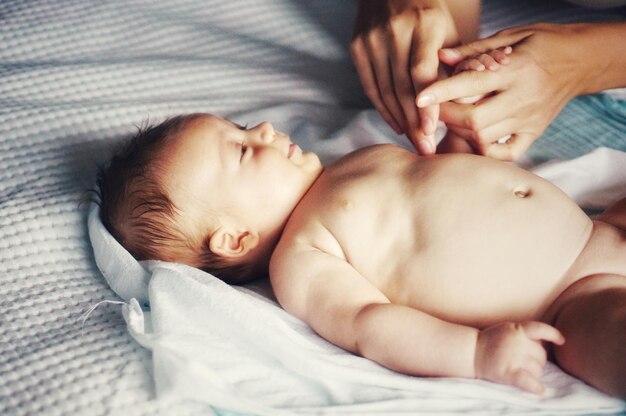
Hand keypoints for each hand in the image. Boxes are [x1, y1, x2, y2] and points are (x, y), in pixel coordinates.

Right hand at [351, 0, 460, 154]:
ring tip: (415, 143)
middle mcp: (394, 31)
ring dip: (400, 121)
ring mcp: (372, 39)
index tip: (431, 132)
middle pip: (403, 87)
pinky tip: (397, 126)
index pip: (422, 72)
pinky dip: (384, 110)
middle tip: (426, 149)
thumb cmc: (430, 14)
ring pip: (385, 91)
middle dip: (414, 122)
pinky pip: (370, 87)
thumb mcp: (449, 31)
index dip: (427, 105)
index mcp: (424, 24)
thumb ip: (456, 64)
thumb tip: (465, 103)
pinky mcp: (357, 47)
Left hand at [416, 24, 589, 159]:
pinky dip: (484, 150)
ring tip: (453, 118)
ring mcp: (529, 120)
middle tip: (435, 108)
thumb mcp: (510, 36)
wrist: (582, 59)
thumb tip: (441, 57)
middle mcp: (523, 98)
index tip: (419, 98)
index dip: (442, 92)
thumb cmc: (542, 43)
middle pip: (473, 119)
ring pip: (483, 138)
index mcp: (516, 70)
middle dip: (446, 116)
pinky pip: (505, 153)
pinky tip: (474, 137)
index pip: (472, 84)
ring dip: (459, 131)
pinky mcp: (534, 133)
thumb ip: (473, 50)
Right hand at [474, 321, 564, 394]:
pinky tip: (539, 389)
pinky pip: (527, 380)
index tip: (561, 341)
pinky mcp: (507, 372)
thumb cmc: (491, 341)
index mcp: (516, 330)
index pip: (540, 329)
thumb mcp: (507, 328)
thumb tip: (545, 340)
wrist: (471, 351)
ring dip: (534, 373)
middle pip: (541, 355)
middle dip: (537, 360)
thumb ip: (524, 332)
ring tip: (522, 371)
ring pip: (537, 369)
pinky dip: (535, 386)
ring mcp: (512, 357)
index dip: (553, 334)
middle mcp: (517, 342)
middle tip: (525, 362)